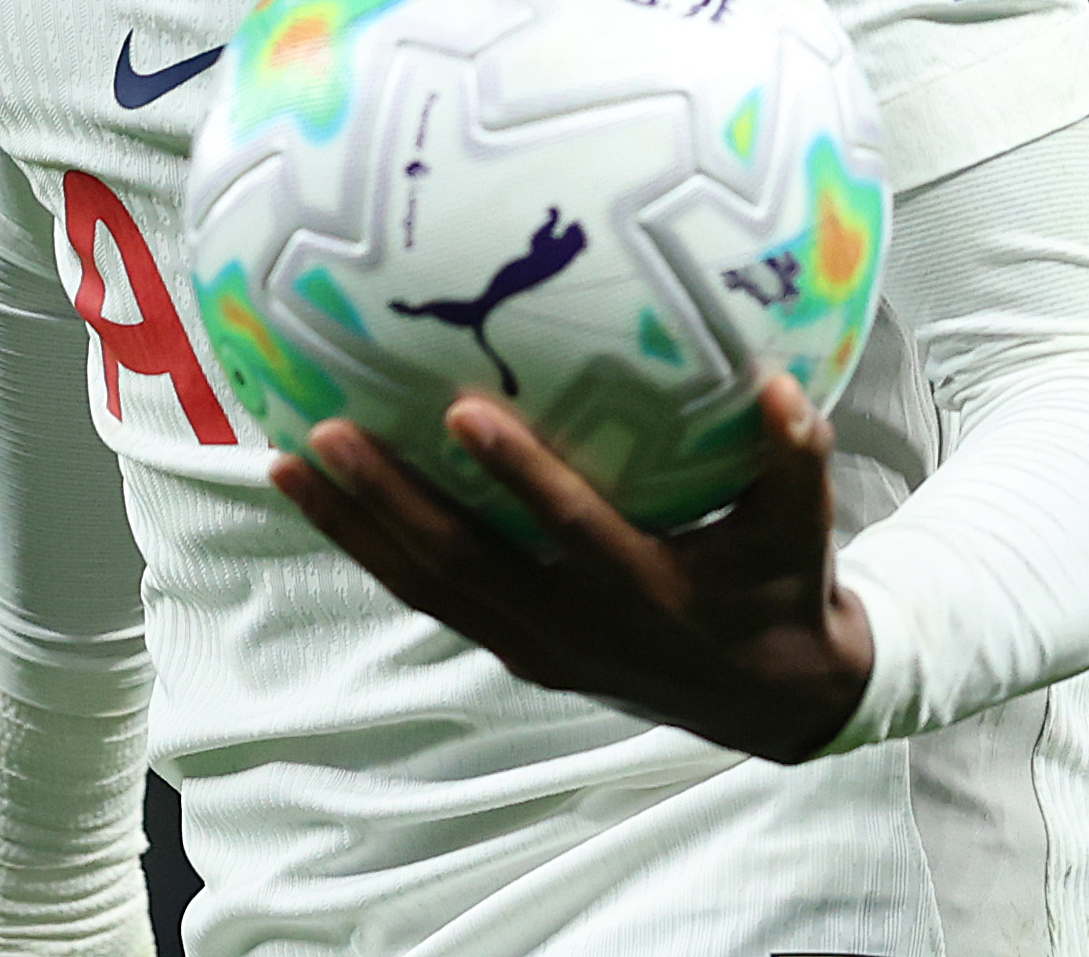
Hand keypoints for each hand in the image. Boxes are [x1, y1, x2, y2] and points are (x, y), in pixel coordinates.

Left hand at [270, 375, 873, 762]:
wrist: (774, 703)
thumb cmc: (783, 590)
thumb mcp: (803, 531)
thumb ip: (796, 458)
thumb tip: (781, 384)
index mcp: (649, 593)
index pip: (572, 528)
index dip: (517, 475)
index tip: (460, 409)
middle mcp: (578, 629)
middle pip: (465, 563)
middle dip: (389, 500)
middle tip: (324, 431)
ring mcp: (537, 648)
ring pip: (428, 586)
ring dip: (354, 528)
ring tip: (285, 463)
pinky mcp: (515, 653)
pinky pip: (430, 599)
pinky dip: (370, 552)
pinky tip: (317, 501)